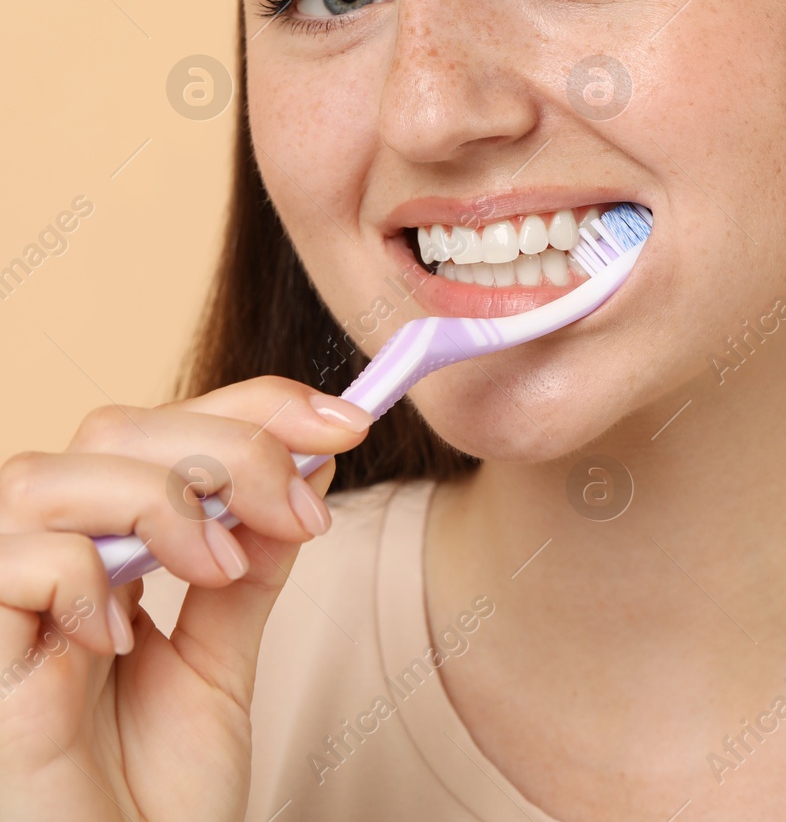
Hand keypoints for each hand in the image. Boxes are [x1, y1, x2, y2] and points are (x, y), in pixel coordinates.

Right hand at [0, 376, 372, 820]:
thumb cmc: (154, 793)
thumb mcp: (222, 658)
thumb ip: (253, 565)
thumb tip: (313, 465)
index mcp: (102, 549)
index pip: (165, 430)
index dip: (255, 407)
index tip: (347, 423)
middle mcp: (43, 560)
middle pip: (113, 431)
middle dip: (229, 448)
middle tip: (301, 510)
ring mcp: (2, 604)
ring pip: (49, 476)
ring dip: (161, 503)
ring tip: (220, 570)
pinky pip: (17, 561)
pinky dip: (84, 576)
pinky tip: (124, 637)